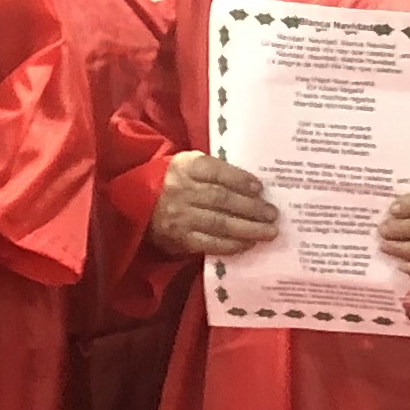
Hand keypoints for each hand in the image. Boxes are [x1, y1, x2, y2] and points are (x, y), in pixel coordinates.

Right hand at [147, 152, 279, 258]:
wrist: (136, 201)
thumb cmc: (172, 180)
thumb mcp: (187, 164)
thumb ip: (214, 170)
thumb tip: (252, 186)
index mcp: (185, 167)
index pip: (216, 171)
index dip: (239, 179)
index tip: (259, 188)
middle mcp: (181, 191)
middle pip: (221, 199)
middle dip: (251, 208)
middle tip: (272, 214)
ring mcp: (180, 216)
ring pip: (219, 223)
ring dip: (248, 229)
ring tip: (269, 232)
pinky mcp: (180, 238)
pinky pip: (210, 243)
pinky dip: (231, 244)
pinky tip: (247, 243)